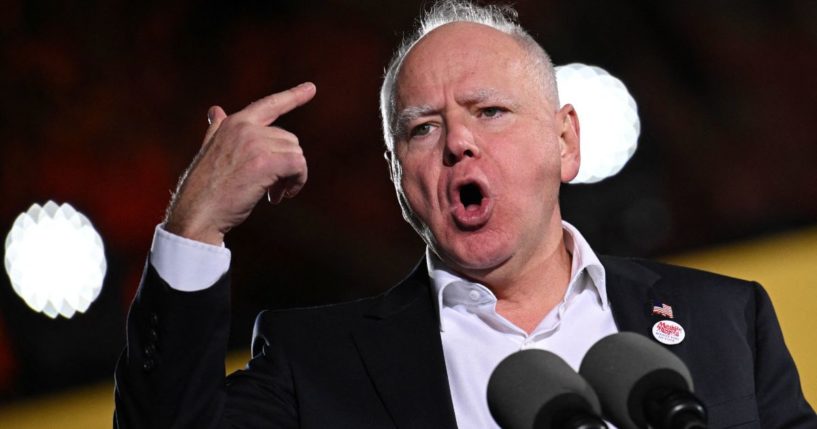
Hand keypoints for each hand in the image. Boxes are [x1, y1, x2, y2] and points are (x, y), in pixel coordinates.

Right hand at [164, 82, 316, 244]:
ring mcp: (254, 142)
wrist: (196, 213)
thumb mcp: (209, 151)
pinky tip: (282, 196)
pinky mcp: (265, 162)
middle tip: (273, 188)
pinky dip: (297, 182)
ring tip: (274, 194)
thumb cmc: (204, 188)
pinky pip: (298, 166)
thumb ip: (217, 129)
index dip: (292, 96)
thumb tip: (215, 109)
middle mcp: (244, 127)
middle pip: (289, 139)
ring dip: (291, 177)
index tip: (312, 88)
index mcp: (233, 123)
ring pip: (296, 154)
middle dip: (286, 164)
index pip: (268, 105)